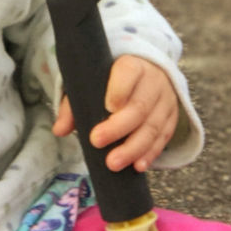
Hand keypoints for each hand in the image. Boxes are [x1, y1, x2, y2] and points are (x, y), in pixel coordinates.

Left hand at [52, 55, 177, 173]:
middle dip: (118, 128)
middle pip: (138, 106)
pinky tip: (137, 166)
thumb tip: (59, 130)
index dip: (119, 90)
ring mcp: (165, 100)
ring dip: (133, 148)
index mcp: (133, 64)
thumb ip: (75, 103)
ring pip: (152, 126)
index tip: (107, 107)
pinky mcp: (172, 117)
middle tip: (97, 142)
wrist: (149, 70)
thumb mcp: (93, 80)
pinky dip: (150, 154)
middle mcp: (153, 81)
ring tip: (113, 164)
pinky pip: (163, 138)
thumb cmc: (113, 78)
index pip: (128, 73)